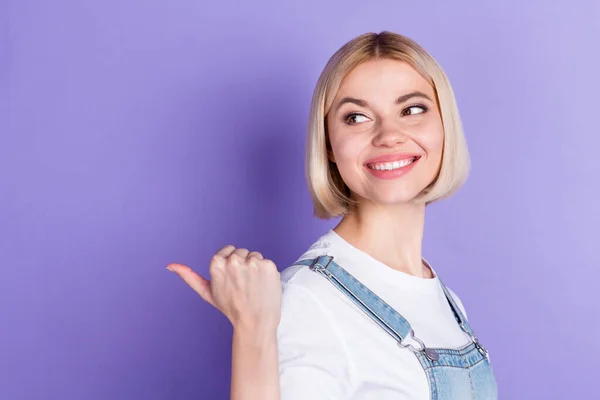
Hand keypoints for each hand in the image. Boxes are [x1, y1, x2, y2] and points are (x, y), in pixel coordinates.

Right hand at [167, 245, 281, 332]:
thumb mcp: (207, 292)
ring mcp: (252, 262)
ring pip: (255, 256)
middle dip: (243, 265)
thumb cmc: (231, 308)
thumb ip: (189, 277)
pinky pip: (267, 262)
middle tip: (243, 285)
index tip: (233, 279)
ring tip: (253, 286)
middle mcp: (233, 260)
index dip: (232, 264)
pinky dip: (267, 273)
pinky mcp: (267, 265)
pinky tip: (263, 286)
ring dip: (256, 268)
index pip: (228, 250)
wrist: (254, 322)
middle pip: (242, 252)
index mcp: (216, 263)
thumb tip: (170, 265)